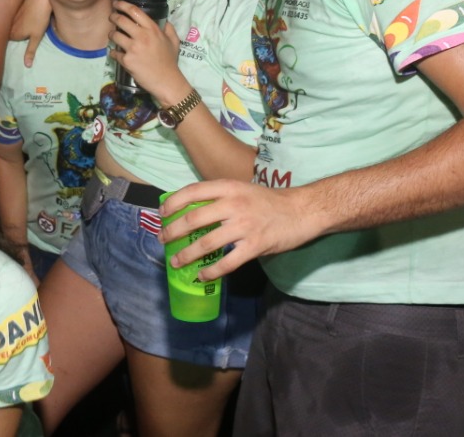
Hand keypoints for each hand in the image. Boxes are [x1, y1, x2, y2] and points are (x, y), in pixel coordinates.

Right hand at [9, 0, 50, 68]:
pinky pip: (12, 17)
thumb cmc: (39, 20)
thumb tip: (27, 66)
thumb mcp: (36, 37)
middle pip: (8, 34)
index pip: (7, 42)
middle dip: (12, 35)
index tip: (17, 44)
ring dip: (14, 27)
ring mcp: (11, 16)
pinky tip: (24, 18)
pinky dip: (16, 19)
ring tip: (23, 27)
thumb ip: (30, 51)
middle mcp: (9, 26)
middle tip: (22, 35)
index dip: (11, 43)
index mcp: (13, 34)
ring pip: (10, 25)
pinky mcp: (15, 9)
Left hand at [108, 0, 186, 102]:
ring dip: (111, 34)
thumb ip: (168, 29)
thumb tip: (164, 21)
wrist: (167, 81)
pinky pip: (114, 53)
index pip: (134, 11)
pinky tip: (115, 53)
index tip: (117, 3)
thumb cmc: (170, 61)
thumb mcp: (174, 41)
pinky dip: (113, 53)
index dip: (123, 5)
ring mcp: (133, 48)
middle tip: (111, 17)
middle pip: (121, 20)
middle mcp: (142, 36)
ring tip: (112, 35)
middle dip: (113, 17)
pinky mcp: (127, 60)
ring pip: (114, 35)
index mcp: (152, 29)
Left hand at [158, 180, 318, 281]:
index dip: (173, 203)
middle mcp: (233, 204)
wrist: (302, 210)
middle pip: (193, 219)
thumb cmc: (268, 201)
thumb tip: (191, 211)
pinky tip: (202, 276)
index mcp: (229, 187)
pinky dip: (212, 272)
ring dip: (187, 255)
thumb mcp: (242, 190)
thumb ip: (220, 198)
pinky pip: (227, 262)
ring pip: (206, 243)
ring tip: (176, 262)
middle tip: (163, 239)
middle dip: (173, 232)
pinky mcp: (255, 245)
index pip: (193, 192)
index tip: (162, 214)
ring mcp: (244, 226)